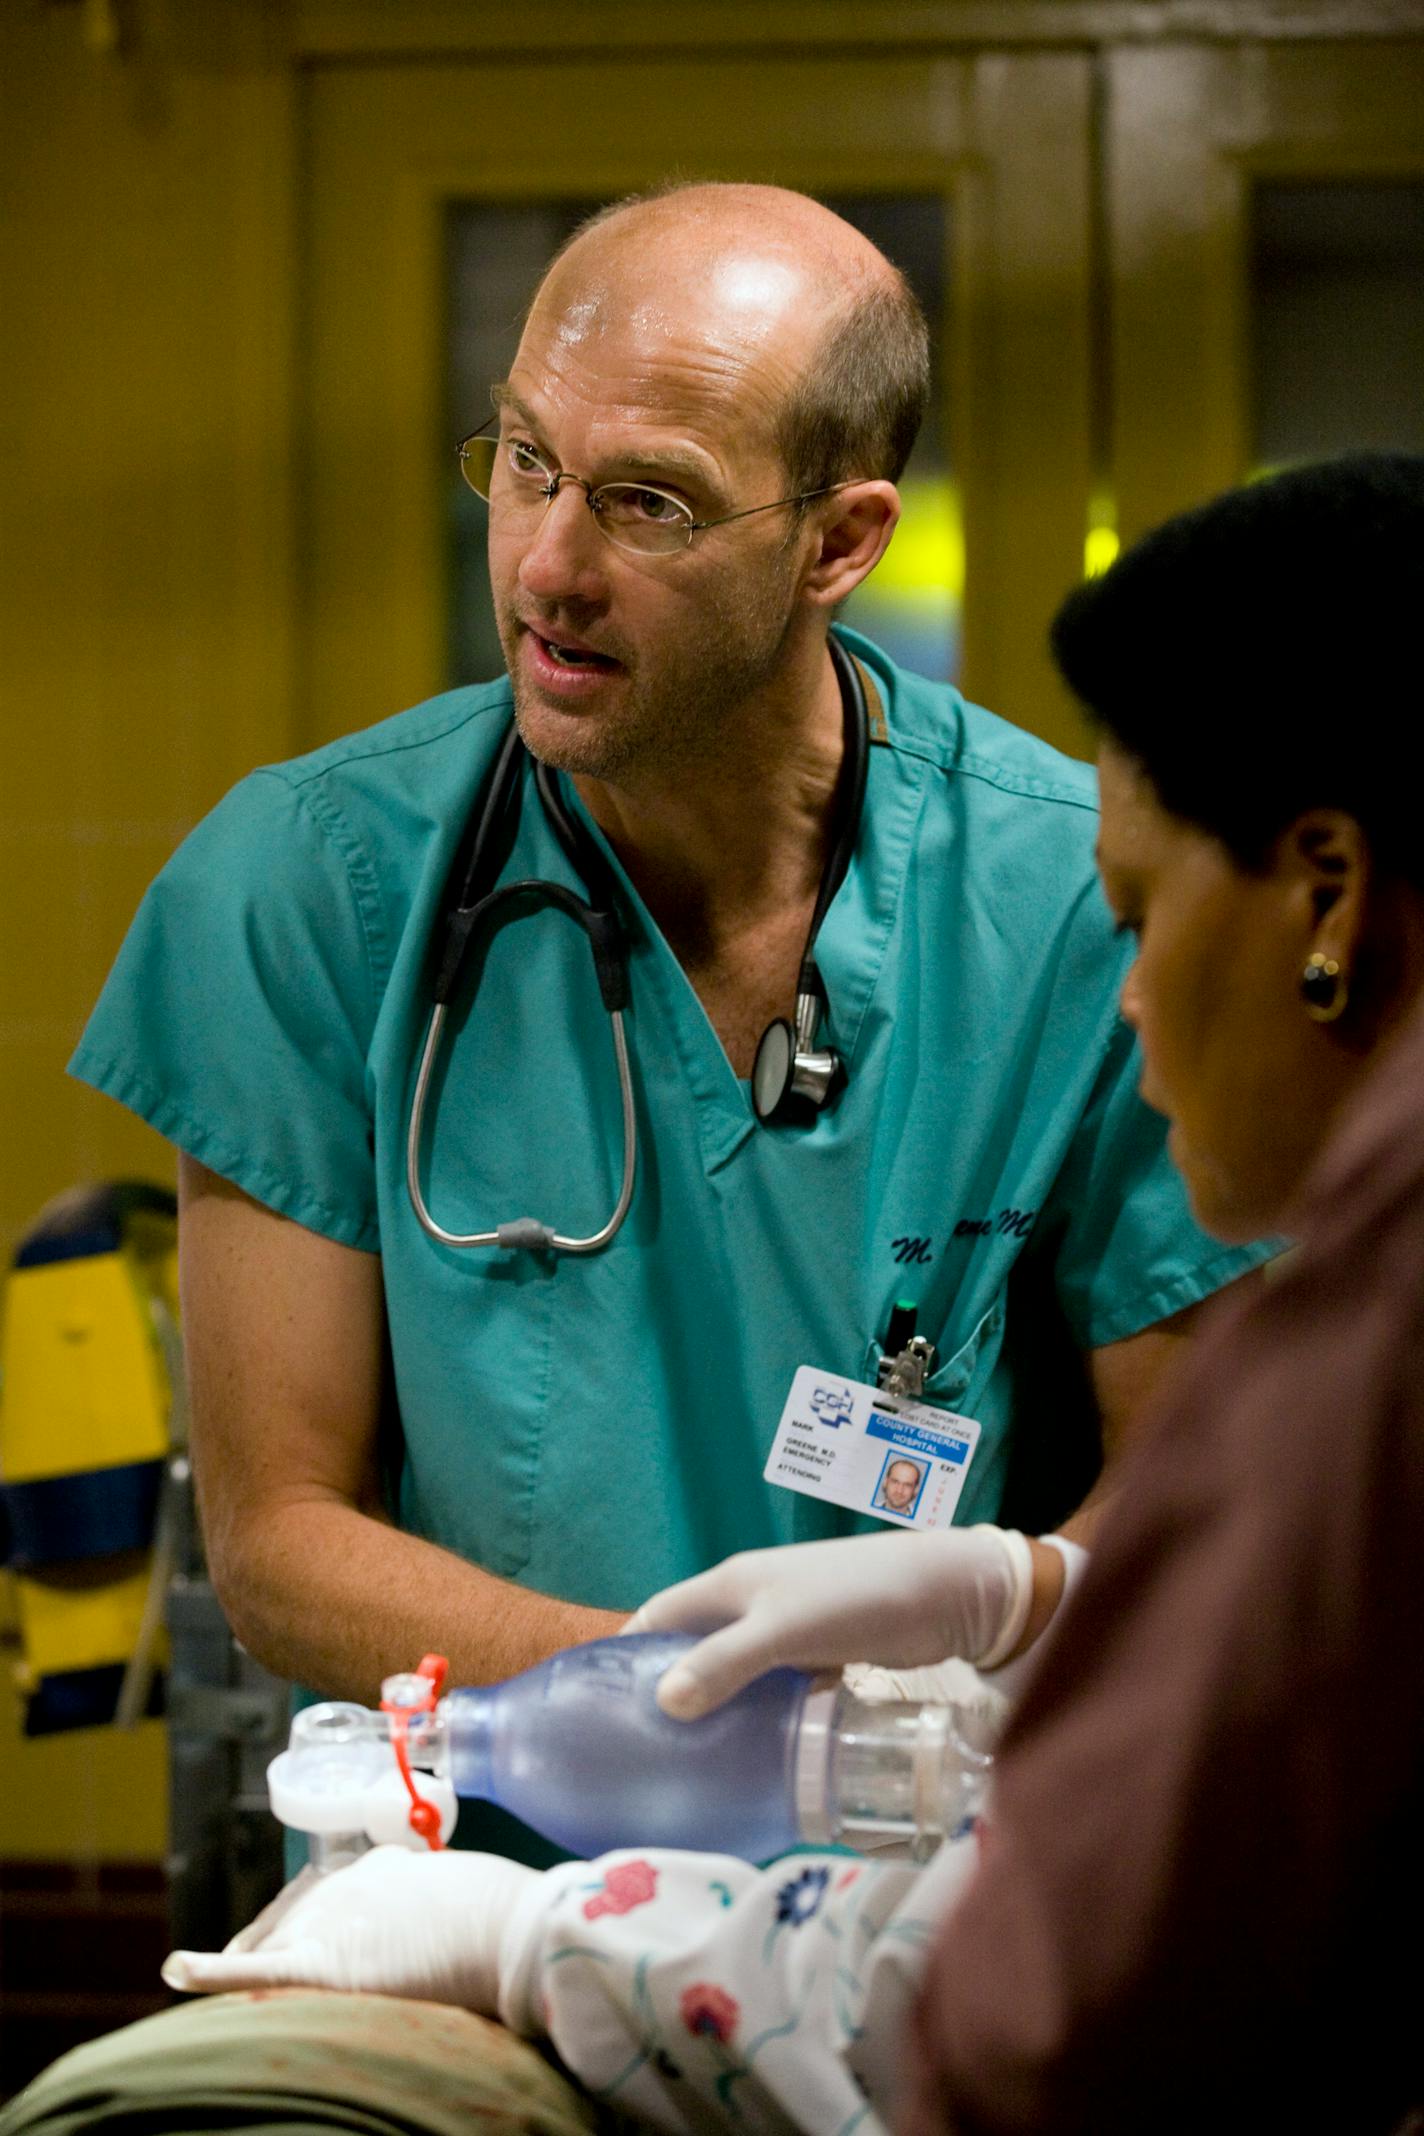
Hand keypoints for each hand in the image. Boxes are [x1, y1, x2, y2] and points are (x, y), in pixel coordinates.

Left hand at [162, 1845, 538, 2011]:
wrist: (511, 1928)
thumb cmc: (505, 1916)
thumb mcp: (461, 1902)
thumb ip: (431, 1913)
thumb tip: (440, 1935)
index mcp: (379, 1868)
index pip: (318, 1896)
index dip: (294, 1923)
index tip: (284, 1944)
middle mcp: (346, 1886)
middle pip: (286, 1921)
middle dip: (260, 1948)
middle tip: (228, 1973)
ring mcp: (335, 1921)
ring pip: (271, 1949)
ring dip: (240, 1967)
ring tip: (201, 1981)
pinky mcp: (327, 1963)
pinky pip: (260, 1969)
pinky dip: (212, 1970)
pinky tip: (178, 1970)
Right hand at [627, 1527, 1035, 1719]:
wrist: (945, 1593)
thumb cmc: (856, 1598)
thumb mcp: (784, 1630)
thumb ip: (725, 1663)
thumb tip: (663, 1702)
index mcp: (730, 1585)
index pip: (658, 1617)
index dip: (626, 1654)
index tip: (598, 1708)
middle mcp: (750, 1602)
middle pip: (692, 1646)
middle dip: (666, 1690)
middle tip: (643, 1753)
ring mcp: (787, 1627)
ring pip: (733, 1671)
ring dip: (715, 1708)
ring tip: (690, 1765)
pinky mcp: (819, 1653)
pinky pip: (772, 1687)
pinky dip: (758, 1715)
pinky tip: (752, 1756)